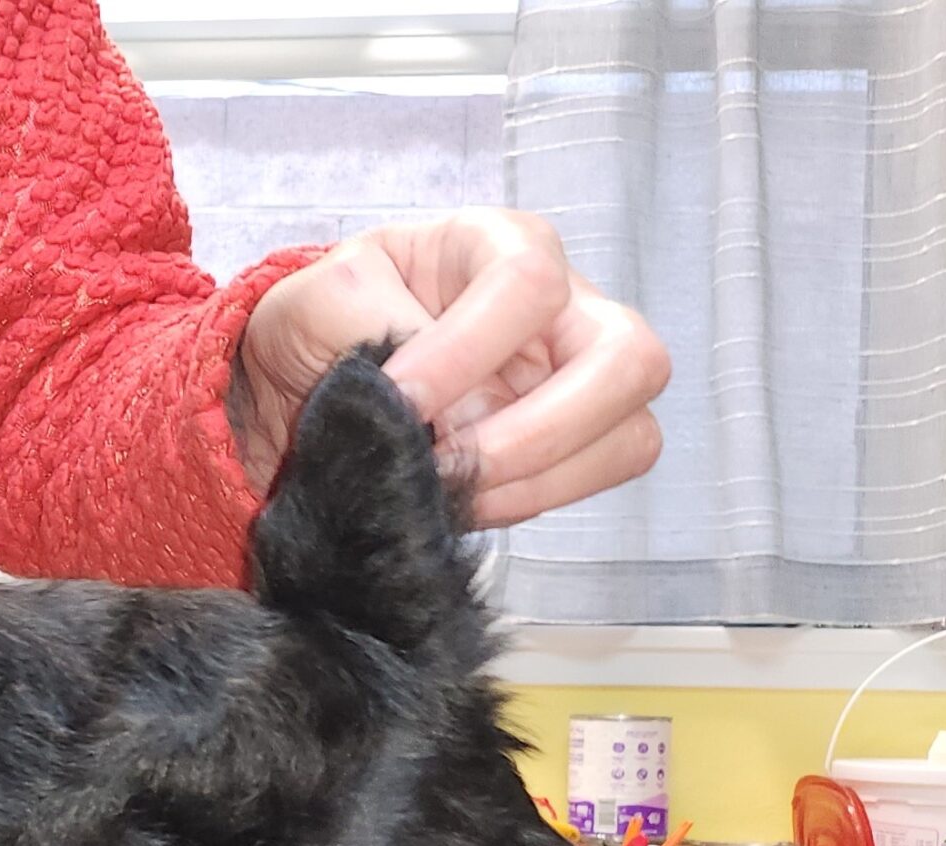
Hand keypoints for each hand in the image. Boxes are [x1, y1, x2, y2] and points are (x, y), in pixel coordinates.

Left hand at [230, 210, 670, 528]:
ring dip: (538, 478)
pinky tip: (467, 501)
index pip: (528, 283)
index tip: (400, 404)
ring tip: (452, 488)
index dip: (466, 354)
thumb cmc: (325, 324)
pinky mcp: (573, 442)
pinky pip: (597, 478)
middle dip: (540, 430)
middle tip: (450, 463)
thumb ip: (368, 332)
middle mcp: (565, 306)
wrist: (314, 381)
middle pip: (629, 359)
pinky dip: (531, 502)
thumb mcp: (316, 303)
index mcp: (500, 244)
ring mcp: (581, 377)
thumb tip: (432, 408)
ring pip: (631, 433)